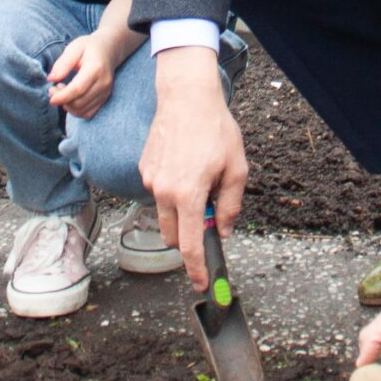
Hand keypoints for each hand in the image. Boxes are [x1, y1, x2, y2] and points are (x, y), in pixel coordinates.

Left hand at [47, 34, 117, 118]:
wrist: (109, 50)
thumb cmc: (89, 47)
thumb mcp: (74, 47)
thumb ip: (63, 63)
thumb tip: (51, 78)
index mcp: (96, 68)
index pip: (78, 89)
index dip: (62, 96)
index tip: (51, 97)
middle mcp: (103, 83)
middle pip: (79, 102)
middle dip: (62, 100)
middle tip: (53, 89)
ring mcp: (106, 92)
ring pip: (83, 110)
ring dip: (68, 106)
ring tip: (61, 92)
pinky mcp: (105, 99)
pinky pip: (88, 113)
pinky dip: (76, 110)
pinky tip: (70, 98)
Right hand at [137, 47, 246, 289]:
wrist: (186, 96)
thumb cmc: (215, 129)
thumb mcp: (236, 168)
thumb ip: (230, 205)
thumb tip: (223, 230)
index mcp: (188, 195)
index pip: (189, 246)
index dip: (196, 269)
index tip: (201, 284)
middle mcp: (164, 191)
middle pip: (172, 236)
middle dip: (188, 239)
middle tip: (209, 220)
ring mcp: (150, 180)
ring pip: (164, 214)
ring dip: (181, 213)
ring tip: (200, 181)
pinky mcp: (144, 169)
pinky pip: (158, 192)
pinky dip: (172, 193)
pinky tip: (187, 167)